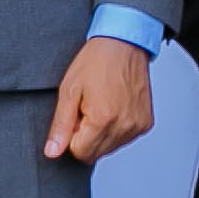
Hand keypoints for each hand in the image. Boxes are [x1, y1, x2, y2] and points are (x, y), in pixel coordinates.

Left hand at [45, 37, 153, 163]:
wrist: (124, 44)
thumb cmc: (96, 61)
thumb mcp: (69, 90)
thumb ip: (61, 125)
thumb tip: (52, 152)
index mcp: (103, 119)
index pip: (80, 153)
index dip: (72, 136)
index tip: (76, 116)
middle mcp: (124, 126)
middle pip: (95, 154)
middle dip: (86, 137)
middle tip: (87, 109)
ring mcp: (137, 125)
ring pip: (110, 148)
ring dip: (101, 134)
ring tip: (102, 105)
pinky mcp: (146, 123)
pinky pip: (125, 139)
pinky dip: (117, 128)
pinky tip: (114, 106)